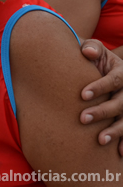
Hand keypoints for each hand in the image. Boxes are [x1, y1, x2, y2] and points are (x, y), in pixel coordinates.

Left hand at [79, 39, 122, 154]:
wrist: (100, 69)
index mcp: (122, 72)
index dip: (99, 87)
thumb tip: (86, 51)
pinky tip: (119, 153)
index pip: (113, 81)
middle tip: (83, 118)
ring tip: (100, 140)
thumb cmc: (93, 59)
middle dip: (102, 111)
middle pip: (120, 103)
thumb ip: (91, 48)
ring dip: (116, 131)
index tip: (82, 95)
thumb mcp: (95, 50)